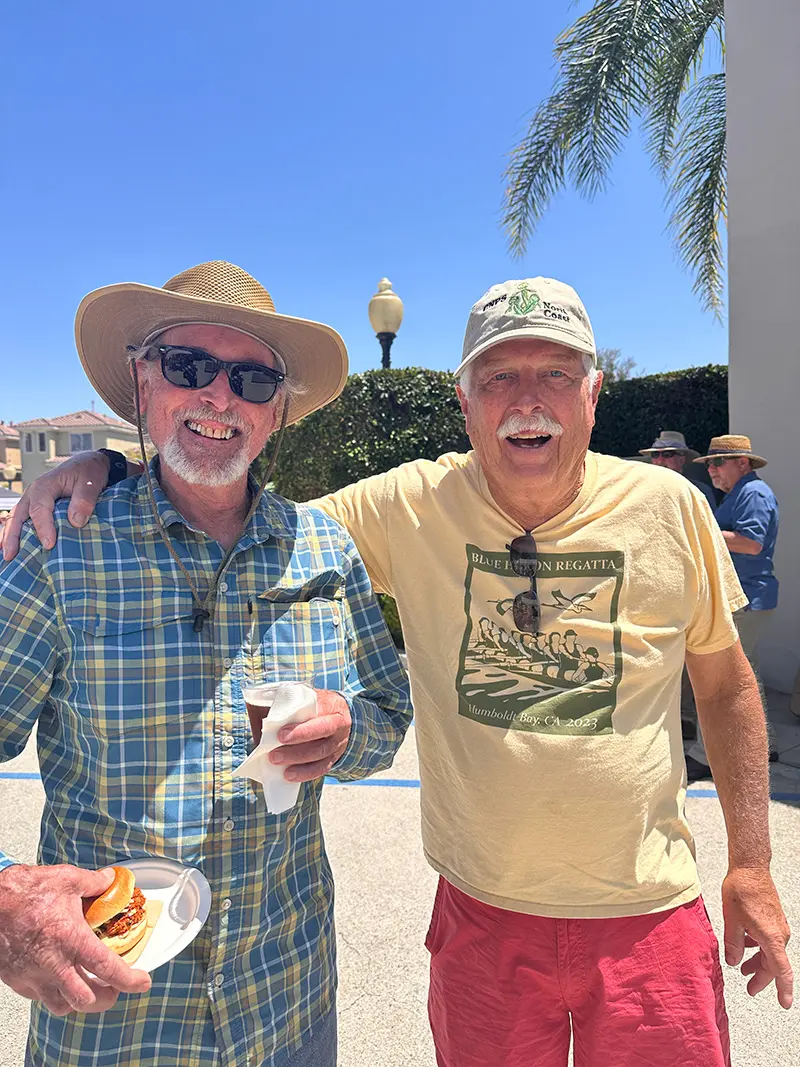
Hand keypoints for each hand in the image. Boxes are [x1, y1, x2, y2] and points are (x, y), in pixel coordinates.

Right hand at [0, 451, 140, 561]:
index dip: (43, 527)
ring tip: (8, 556)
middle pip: (18, 515)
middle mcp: (34, 493)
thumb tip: (76, 521)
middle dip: (13, 536)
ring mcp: (32, 501)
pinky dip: (13, 533)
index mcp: (46, 486)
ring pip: (15, 519)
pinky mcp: (35, 507)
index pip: (40, 509)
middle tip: (12, 555)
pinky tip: (11, 549)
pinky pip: (20, 520)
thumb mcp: (91, 482)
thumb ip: (84, 499)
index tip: (49, 545)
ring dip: (9, 537)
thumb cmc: (88, 472)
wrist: (88, 464)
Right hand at [0, 864, 151, 1014]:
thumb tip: (110, 880)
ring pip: (62, 1006)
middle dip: (106, 998)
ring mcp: (33, 975)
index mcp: (71, 939)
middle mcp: (53, 964)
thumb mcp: (68, 879)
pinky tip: (61, 981)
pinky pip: (40, 998)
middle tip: (115, 988)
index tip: (142, 982)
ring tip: (90, 989)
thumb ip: (94, 883)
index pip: (108, 969)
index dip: (129, 980)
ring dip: (80, 1000)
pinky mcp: (17, 979)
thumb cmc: (25, 890)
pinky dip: (55, 995)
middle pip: (87, 999)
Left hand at [269, 689, 351, 781]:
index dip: (301, 730)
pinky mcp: (334, 757)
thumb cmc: (319, 702)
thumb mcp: (310, 694)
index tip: (280, 735)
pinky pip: (321, 768)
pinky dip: (305, 773)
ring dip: (297, 762)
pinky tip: (289, 775)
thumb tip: (260, 705)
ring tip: (276, 763)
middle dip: (296, 750)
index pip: (319, 720)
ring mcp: (338, 744)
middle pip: (320, 742)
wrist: (343, 712)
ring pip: (319, 756)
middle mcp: (339, 727)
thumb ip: (292, 699)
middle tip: (274, 754)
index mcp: (333, 707)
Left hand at [722, 866, 793, 1007]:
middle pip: (774, 964)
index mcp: (771, 938)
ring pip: (771, 953)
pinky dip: (759, 949)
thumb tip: (733, 962)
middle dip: (762, 978)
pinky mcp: (774, 919)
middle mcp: (780, 934)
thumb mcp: (731, 920)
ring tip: (743, 969)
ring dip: (759, 963)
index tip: (784, 1004)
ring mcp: (779, 926)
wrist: (751, 867)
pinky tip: (746, 946)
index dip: (783, 989)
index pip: (781, 970)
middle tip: (749, 988)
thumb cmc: (741, 890)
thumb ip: (733, 944)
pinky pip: (770, 941)